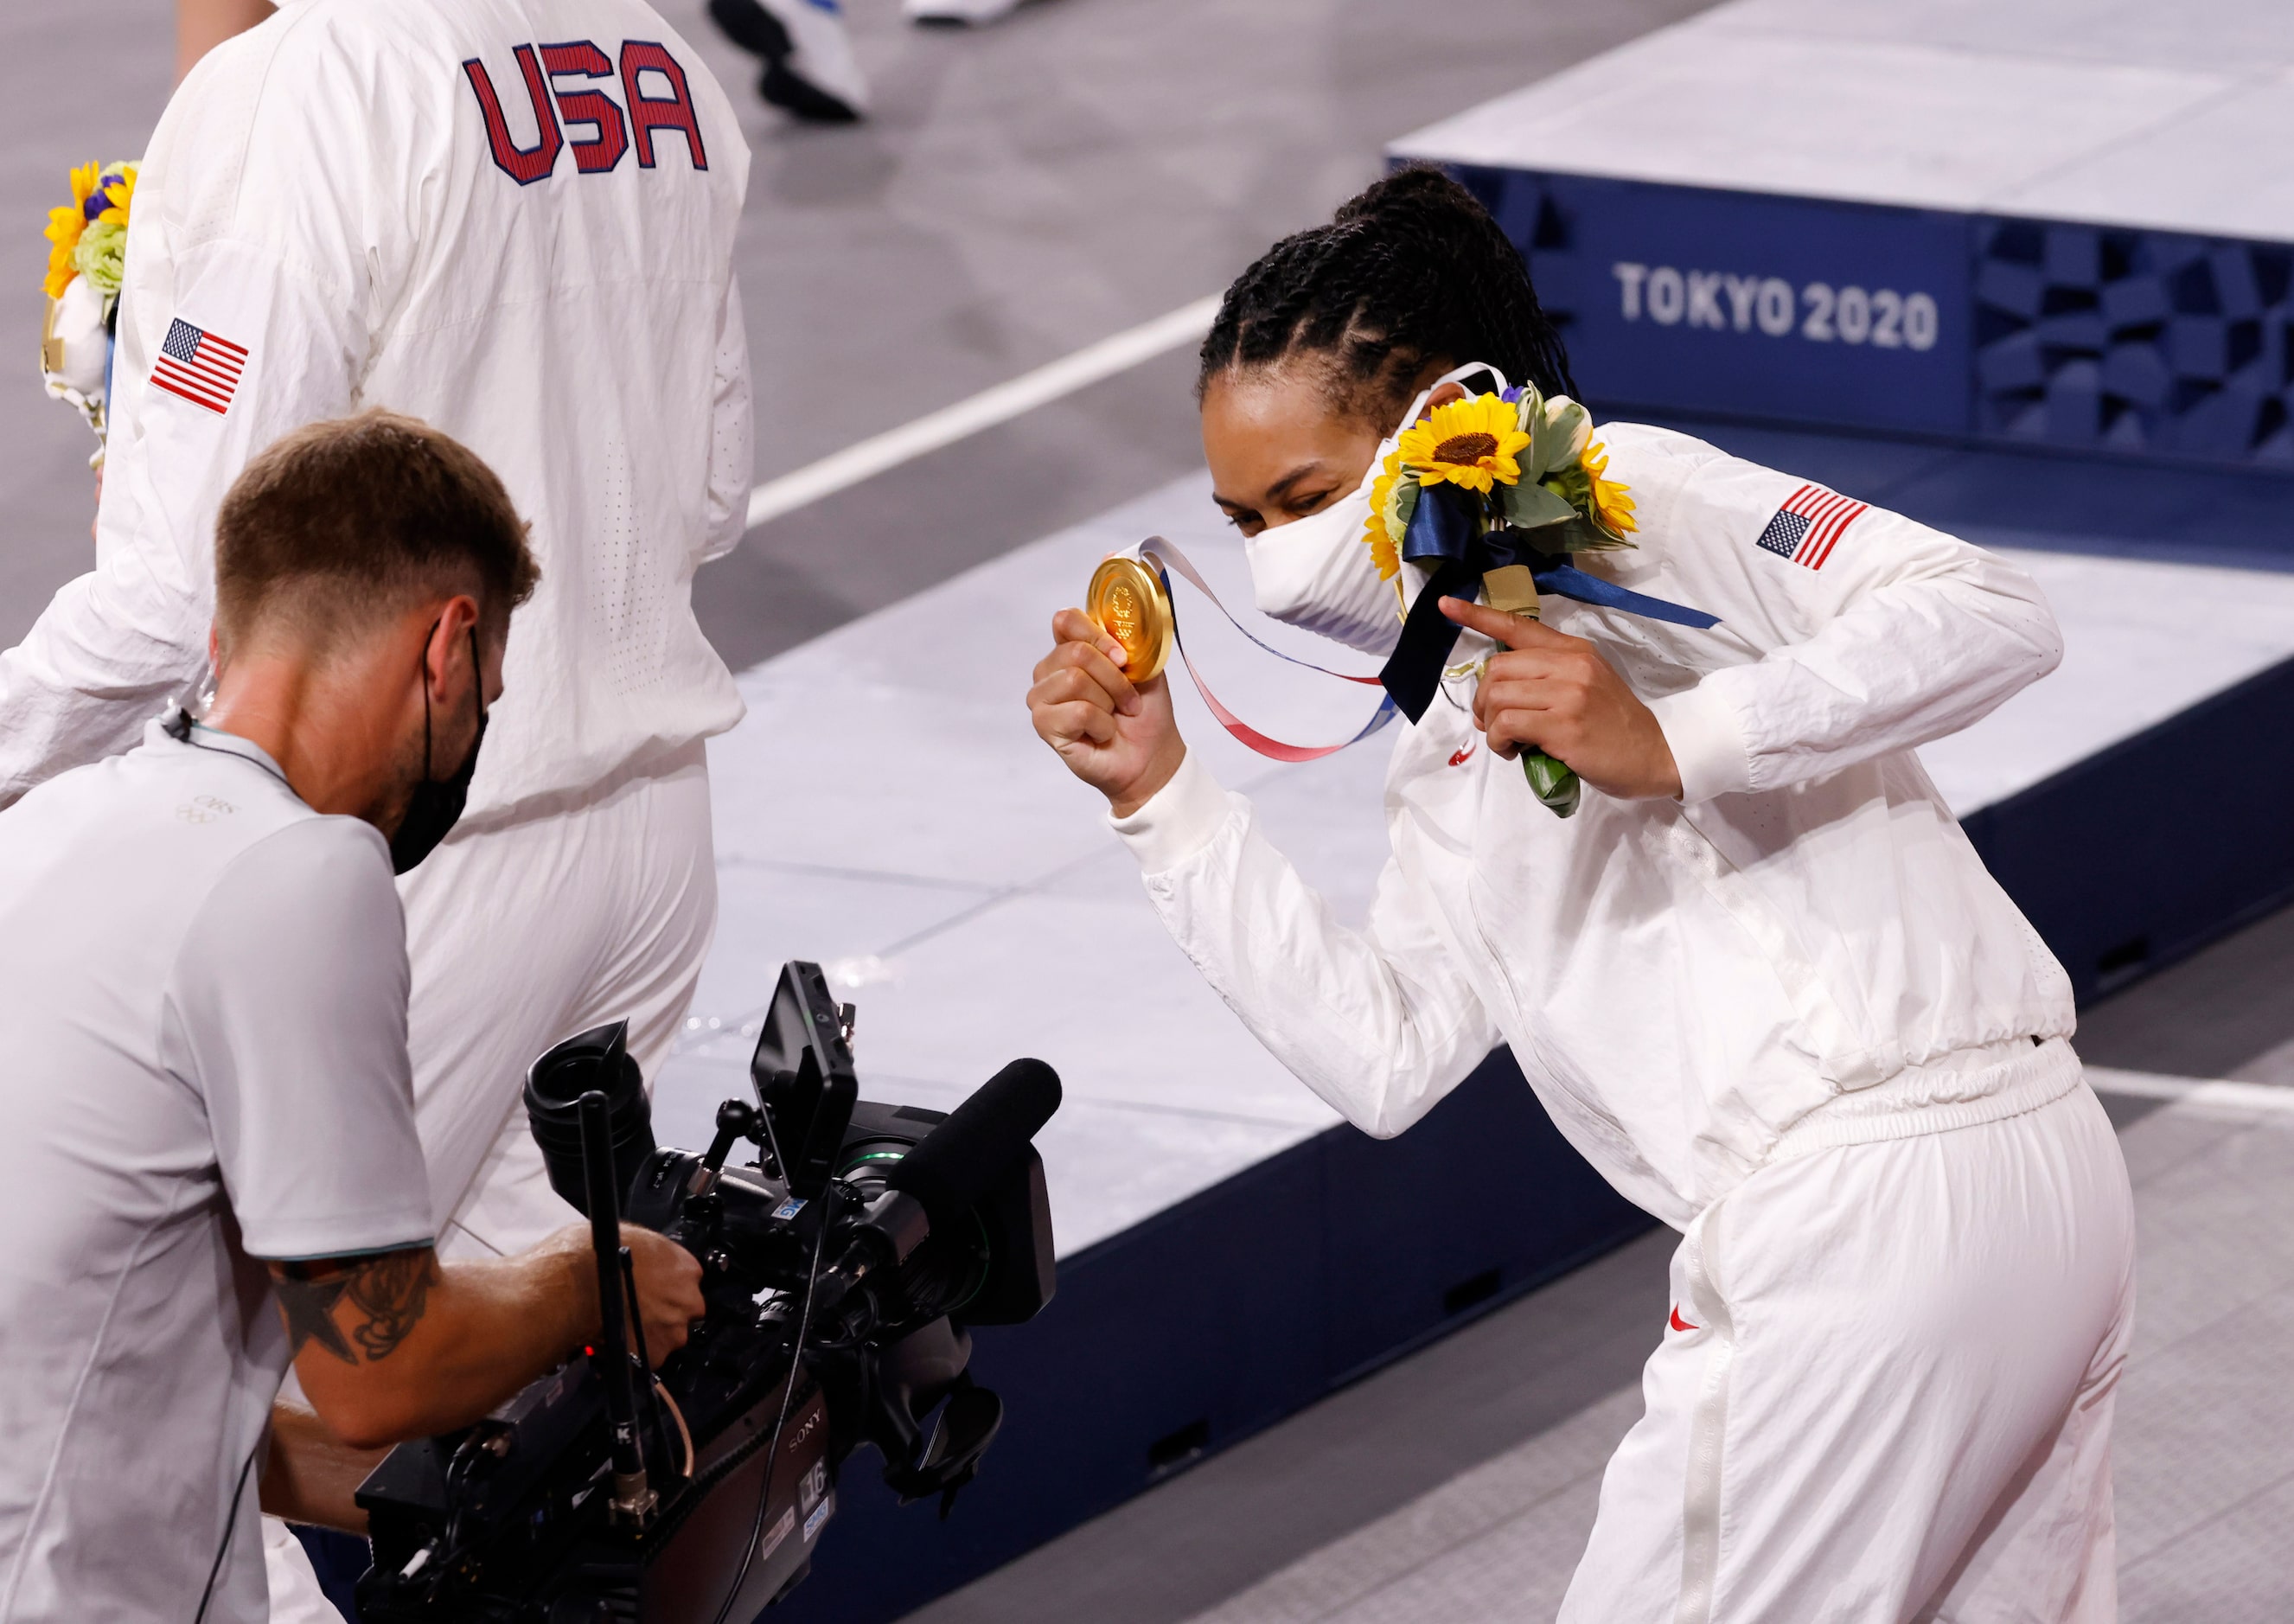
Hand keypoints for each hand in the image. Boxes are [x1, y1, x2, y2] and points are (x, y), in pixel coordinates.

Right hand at [541, 1221, 705, 1365]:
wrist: (572, 1287)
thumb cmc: (593, 1257)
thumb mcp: (629, 1239)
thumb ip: (649, 1255)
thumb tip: (645, 1259)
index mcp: (686, 1267)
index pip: (688, 1281)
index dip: (668, 1287)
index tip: (654, 1291)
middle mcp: (687, 1300)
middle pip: (683, 1311)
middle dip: (663, 1313)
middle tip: (636, 1311)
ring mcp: (673, 1330)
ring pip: (668, 1336)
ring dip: (650, 1334)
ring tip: (622, 1327)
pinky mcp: (654, 1355)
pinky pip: (648, 1357)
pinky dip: (635, 1354)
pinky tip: (617, 1341)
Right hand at [1028, 607, 1186, 816]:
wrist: (1151, 755)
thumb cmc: (1145, 712)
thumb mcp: (1144, 666)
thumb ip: (1127, 639)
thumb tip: (1118, 623)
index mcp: (1069, 649)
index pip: (1066, 621)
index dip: (1098, 636)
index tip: (1123, 659)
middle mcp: (1049, 671)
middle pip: (1076, 652)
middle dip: (1114, 678)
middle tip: (1127, 700)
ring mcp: (1042, 698)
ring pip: (1075, 679)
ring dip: (1108, 702)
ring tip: (1114, 716)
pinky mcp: (1044, 725)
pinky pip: (1077, 711)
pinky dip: (1102, 724)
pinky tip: (1102, 734)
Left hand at [1440, 597, 1681, 800]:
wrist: (1652, 755)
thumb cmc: (1613, 726)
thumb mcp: (1586, 685)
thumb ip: (1548, 676)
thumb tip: (1497, 689)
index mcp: (1573, 650)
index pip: (1518, 625)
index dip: (1477, 616)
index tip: (1446, 606)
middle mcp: (1570, 664)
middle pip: (1497, 668)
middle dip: (1483, 700)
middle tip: (1493, 724)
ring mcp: (1567, 693)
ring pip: (1497, 697)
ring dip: (1491, 726)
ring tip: (1509, 742)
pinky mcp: (1563, 724)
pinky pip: (1506, 725)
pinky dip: (1499, 742)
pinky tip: (1514, 752)